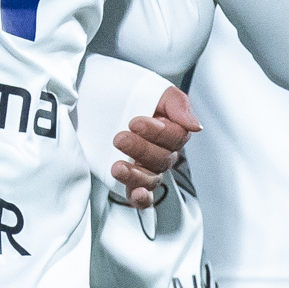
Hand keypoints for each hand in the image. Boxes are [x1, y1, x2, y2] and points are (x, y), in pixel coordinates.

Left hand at [105, 83, 202, 208]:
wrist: (93, 94)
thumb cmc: (126, 89)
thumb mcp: (154, 89)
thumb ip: (177, 104)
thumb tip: (195, 126)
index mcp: (171, 130)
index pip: (175, 138)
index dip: (157, 132)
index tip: (135, 122)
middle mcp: (161, 151)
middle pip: (162, 159)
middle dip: (140, 149)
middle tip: (120, 138)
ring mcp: (145, 167)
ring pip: (152, 179)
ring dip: (136, 175)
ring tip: (118, 167)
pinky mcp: (129, 180)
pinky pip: (143, 197)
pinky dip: (142, 198)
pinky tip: (137, 193)